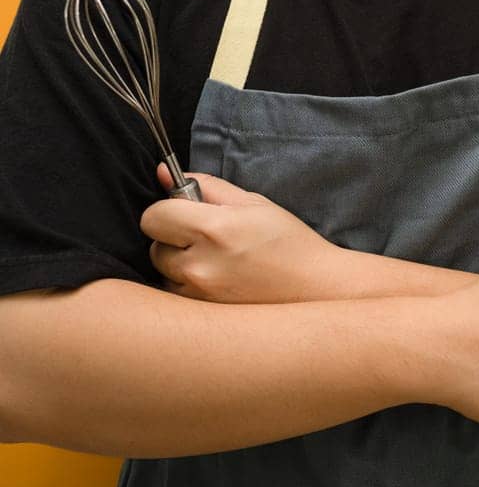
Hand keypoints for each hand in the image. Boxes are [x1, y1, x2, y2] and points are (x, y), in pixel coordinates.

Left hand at [141, 166, 342, 303]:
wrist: (316, 288)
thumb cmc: (289, 242)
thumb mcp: (254, 203)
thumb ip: (207, 186)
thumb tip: (164, 172)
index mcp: (215, 229)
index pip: (154, 216)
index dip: (168, 210)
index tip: (186, 212)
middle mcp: (201, 265)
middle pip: (154, 244)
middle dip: (174, 237)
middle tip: (208, 239)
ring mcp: (199, 294)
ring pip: (163, 271)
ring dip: (179, 263)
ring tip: (216, 262)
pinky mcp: (203, 314)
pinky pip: (175, 293)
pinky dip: (188, 285)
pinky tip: (217, 280)